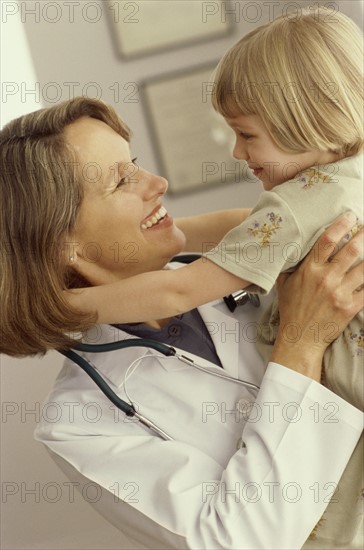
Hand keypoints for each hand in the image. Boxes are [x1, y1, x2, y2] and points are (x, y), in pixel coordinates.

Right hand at [271, 212, 362, 380]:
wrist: (300, 338)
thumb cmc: (292, 310)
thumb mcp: (284, 284)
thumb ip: (290, 265)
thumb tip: (290, 249)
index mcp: (310, 270)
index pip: (327, 240)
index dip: (341, 225)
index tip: (350, 216)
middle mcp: (326, 278)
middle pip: (352, 250)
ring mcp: (340, 292)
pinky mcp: (351, 306)